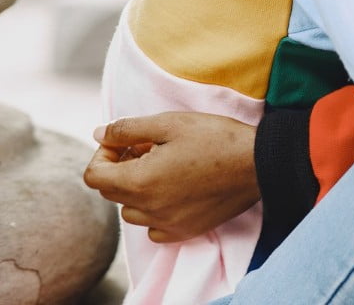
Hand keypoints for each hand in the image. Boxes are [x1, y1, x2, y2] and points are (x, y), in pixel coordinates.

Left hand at [84, 112, 260, 242]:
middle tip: (148, 148)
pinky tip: (175, 192)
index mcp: (139, 181)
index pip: (95, 176)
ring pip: (132, 211)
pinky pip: (153, 228)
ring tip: (164, 168)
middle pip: (112, 192)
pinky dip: (156, 212)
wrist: (258, 162)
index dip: (104, 154)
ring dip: (137, 190)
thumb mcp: (171, 122)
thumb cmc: (215, 138)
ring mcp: (166, 223)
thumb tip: (99, 134)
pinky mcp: (184, 231)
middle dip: (121, 168)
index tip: (127, 142)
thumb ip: (128, 129)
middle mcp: (147, 208)